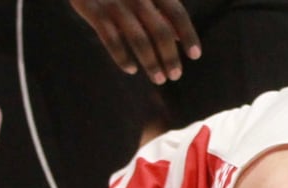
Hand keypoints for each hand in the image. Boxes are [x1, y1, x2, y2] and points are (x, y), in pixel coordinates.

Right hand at [69, 0, 200, 83]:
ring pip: (138, 39)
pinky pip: (110, 38)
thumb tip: (179, 37)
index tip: (195, 56)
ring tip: (159, 79)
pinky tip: (131, 69)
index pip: (177, 13)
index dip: (189, 35)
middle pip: (160, 31)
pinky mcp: (91, 8)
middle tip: (175, 76)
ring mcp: (114, 2)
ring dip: (151, 62)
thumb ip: (160, 10)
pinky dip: (122, 56)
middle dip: (170, 56)